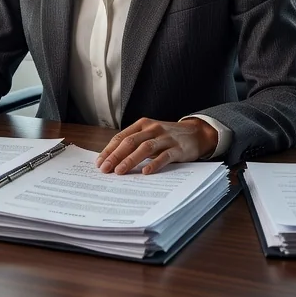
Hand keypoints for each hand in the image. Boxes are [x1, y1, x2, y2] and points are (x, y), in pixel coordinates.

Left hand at [95, 117, 218, 174]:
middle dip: (115, 156)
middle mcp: (153, 129)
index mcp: (142, 125)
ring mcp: (166, 138)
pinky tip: (145, 172)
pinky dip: (154, 164)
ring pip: (145, 148)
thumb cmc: (167, 137)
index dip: (109, 150)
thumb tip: (112, 160)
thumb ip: (134, 143)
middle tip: (105, 169)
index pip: (121, 137)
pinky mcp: (178, 148)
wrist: (196, 133)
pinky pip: (165, 156)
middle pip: (130, 142)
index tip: (99, 162)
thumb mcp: (150, 135)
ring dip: (130, 160)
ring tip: (120, 171)